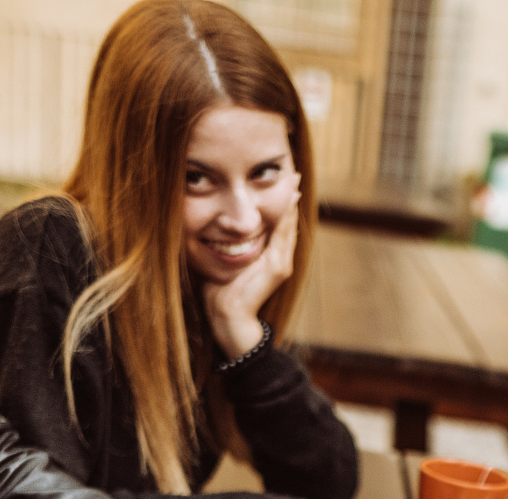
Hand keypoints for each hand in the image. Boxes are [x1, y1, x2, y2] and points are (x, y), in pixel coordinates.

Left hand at [203, 172, 299, 357]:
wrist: (226, 316)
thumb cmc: (220, 291)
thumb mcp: (224, 260)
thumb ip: (226, 244)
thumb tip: (214, 226)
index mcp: (268, 257)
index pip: (277, 224)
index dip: (280, 203)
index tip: (280, 181)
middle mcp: (279, 259)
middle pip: (287, 221)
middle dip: (290, 197)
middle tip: (293, 172)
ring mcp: (281, 263)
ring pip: (288, 226)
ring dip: (291, 203)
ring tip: (294, 181)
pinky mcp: (278, 268)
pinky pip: (283, 236)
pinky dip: (286, 217)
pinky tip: (288, 200)